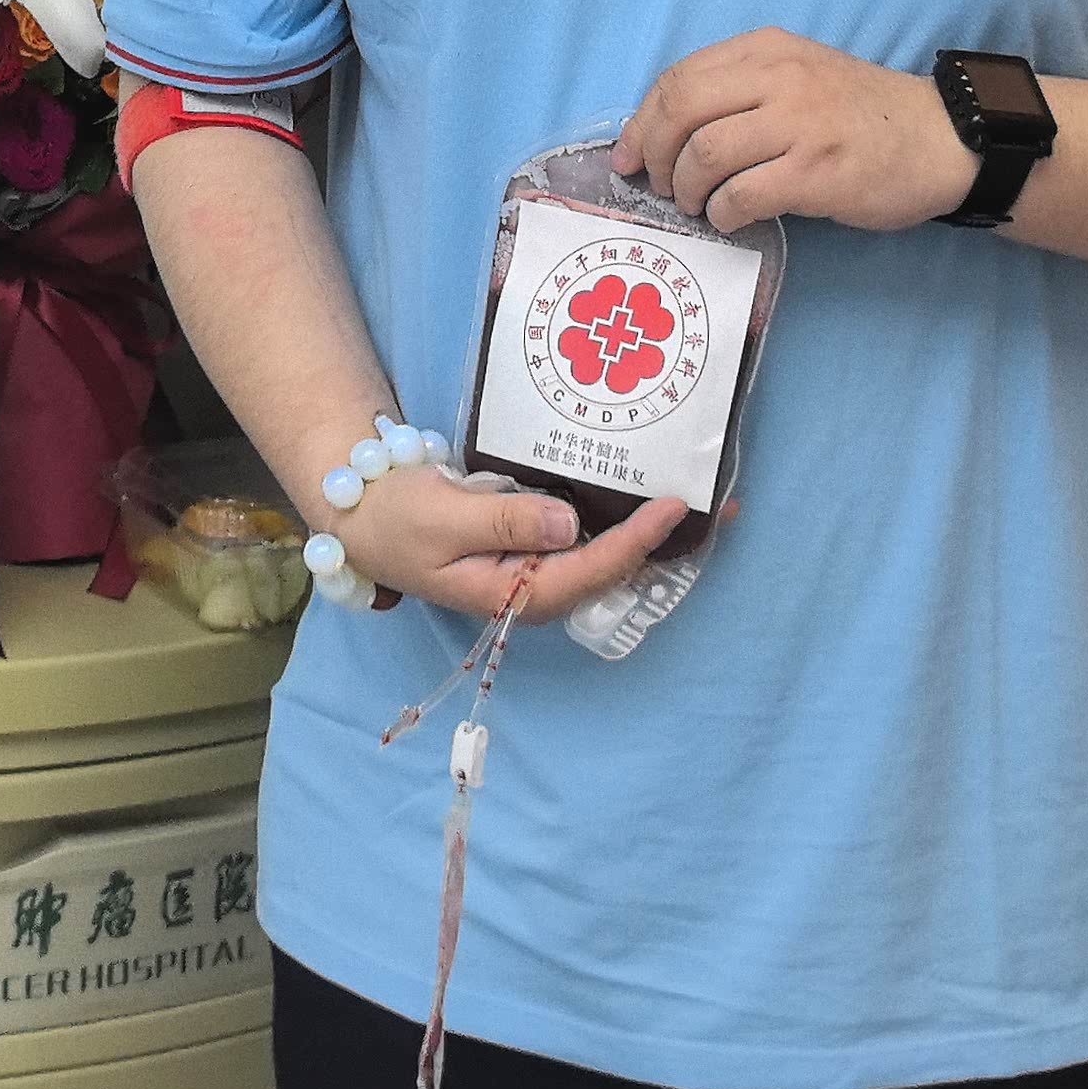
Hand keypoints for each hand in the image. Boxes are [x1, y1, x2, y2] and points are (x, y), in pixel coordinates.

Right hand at [337, 467, 689, 626]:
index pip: (593, 569)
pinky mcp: (534, 546)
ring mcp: (538, 569)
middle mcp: (538, 589)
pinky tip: (648, 495)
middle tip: (723, 508)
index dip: (638, 539)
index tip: (675, 506)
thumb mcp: (444, 518)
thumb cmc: (398, 518)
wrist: (364, 513)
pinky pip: (590, 537)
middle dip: (667, 543)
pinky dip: (622, 517)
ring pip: (608, 555)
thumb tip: (569, 522)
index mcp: (517, 594)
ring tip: (705, 503)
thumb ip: (507, 522)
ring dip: (654, 532)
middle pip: (615, 571)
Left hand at [613, 26, 977, 232]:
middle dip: (654, 155)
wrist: (942, 140)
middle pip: (681, 111)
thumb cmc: (861, 114)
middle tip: (658, 185)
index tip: (627, 156)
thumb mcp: (799, 75)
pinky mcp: (818, 172)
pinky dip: (723, 213)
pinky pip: (742, 195)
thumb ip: (738, 89)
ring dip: (686, 189)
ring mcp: (800, 124)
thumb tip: (662, 131)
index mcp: (767, 50)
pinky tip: (730, 219)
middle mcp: (780, 78)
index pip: (677, 78)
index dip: (641, 122)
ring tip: (696, 205)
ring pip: (704, 155)